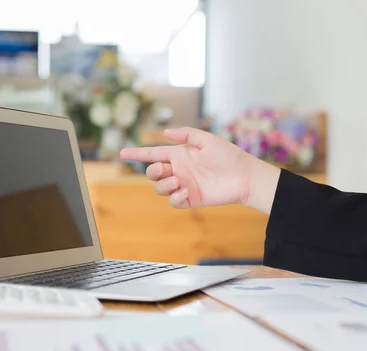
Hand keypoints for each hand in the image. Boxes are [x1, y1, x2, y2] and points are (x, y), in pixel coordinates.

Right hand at [120, 128, 280, 213]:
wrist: (244, 177)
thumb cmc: (228, 155)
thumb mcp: (207, 139)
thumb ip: (187, 134)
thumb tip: (165, 132)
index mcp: (179, 154)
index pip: (153, 154)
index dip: (137, 153)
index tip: (122, 152)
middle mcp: (178, 170)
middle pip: (152, 173)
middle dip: (152, 171)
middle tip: (165, 169)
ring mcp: (184, 185)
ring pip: (160, 188)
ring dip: (163, 185)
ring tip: (178, 181)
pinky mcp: (191, 199)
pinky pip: (173, 201)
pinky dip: (174, 197)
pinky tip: (184, 191)